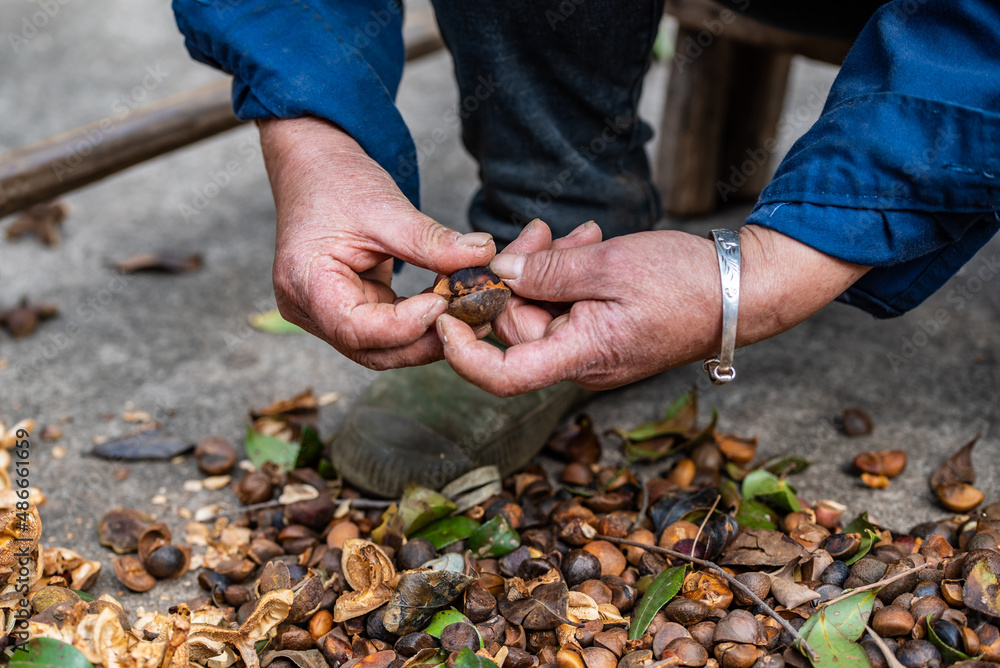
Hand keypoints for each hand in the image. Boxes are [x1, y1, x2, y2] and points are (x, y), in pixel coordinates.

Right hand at [259, 117, 495, 368]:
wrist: (315, 167)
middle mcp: (309, 309)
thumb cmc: (336, 181)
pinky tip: (451, 305)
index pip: (354, 328)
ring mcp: (327, 315)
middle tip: (474, 319)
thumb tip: (483, 256)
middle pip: (371, 349)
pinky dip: (420, 322)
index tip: (444, 301)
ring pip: (382, 348)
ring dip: (428, 337)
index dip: (404, 324)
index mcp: (304, 283)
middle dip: (425, 341)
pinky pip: (387, 331)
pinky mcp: (349, 310)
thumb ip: (431, 240)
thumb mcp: (384, 207)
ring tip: (471, 313)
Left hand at [436, 221, 869, 394]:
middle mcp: (581, 362)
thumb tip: (498, 272)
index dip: (464, 352)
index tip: (444, 315)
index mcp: (581, 355)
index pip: (503, 375)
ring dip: (545, 267)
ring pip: (541, 310)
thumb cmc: (687, 282)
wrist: (743, 291)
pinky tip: (584, 244)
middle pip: (517, 326)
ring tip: (575, 234)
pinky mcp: (603, 332)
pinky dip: (566, 275)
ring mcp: (592, 348)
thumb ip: (548, 271)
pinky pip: (566, 306)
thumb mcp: (610, 265)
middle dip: (515, 275)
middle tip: (536, 232)